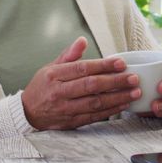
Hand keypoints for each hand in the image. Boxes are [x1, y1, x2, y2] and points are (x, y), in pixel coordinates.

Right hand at [22, 37, 140, 129]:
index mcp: (54, 75)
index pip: (82, 68)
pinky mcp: (70, 122)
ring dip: (117, 98)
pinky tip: (123, 105)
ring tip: (134, 92)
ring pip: (95, 103)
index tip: (121, 63)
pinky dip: (110, 111)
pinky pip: (94, 116)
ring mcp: (64, 109)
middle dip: (115, 82)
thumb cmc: (42, 87)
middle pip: (91, 86)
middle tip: (133, 78)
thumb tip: (83, 40)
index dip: (103, 65)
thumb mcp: (50, 67)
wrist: (27, 113)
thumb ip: (69, 55)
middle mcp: (59, 92)